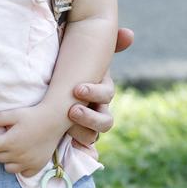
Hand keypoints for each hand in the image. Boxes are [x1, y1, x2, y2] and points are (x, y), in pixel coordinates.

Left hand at [0, 104, 64, 175]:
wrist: (55, 119)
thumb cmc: (33, 115)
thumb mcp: (13, 114)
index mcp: (10, 141)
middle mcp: (18, 155)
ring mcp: (28, 162)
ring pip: (8, 168)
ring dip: (6, 160)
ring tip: (10, 150)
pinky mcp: (37, 166)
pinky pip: (23, 173)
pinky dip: (20, 168)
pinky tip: (21, 158)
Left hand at [67, 26, 133, 145]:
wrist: (57, 82)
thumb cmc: (74, 65)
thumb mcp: (87, 52)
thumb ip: (109, 43)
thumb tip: (129, 34)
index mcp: (102, 91)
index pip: (106, 96)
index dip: (94, 94)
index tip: (78, 88)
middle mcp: (98, 110)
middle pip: (104, 122)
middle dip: (89, 117)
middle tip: (71, 110)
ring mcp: (87, 125)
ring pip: (92, 136)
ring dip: (81, 132)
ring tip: (65, 125)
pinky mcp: (75, 135)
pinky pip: (83, 149)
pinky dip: (82, 153)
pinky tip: (73, 153)